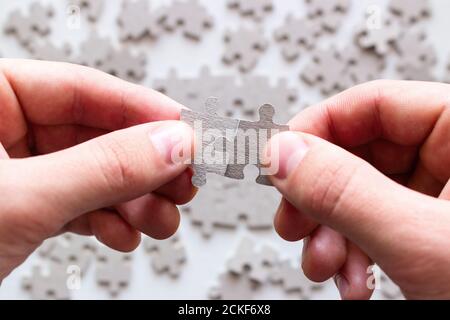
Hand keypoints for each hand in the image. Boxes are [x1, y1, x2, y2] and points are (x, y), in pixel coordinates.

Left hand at [0, 59, 194, 280]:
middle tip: (185, 181)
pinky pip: (80, 203)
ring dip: (136, 199)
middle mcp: (1, 132)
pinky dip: (108, 220)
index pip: (83, 89)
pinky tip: (124, 233)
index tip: (186, 131)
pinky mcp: (24, 207)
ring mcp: (15, 172)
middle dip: (146, 164)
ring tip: (162, 219)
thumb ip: (103, 168)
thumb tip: (170, 145)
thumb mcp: (20, 199)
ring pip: (96, 173)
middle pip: (98, 134)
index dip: (143, 110)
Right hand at [267, 80, 449, 299]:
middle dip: (318, 197)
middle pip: (358, 154)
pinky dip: (352, 254)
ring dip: (331, 234)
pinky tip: (353, 279)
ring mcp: (444, 198)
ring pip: (359, 196)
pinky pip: (374, 226)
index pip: (372, 105)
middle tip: (294, 223)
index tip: (280, 164)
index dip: (316, 131)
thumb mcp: (423, 240)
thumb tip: (283, 154)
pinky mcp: (432, 231)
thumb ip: (345, 191)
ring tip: (328, 268)